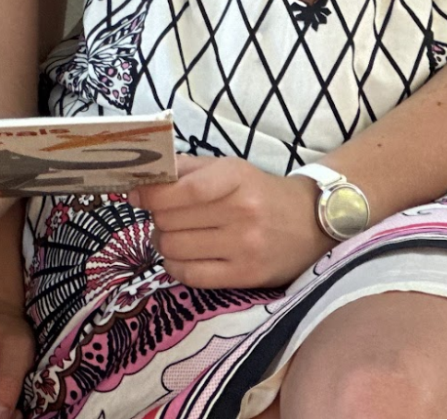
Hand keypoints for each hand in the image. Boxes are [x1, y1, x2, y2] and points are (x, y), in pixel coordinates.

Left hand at [130, 155, 332, 288]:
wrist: (310, 224)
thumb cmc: (260, 192)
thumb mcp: (229, 168)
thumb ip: (187, 168)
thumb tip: (144, 175)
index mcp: (235, 178)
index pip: (182, 189)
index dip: (150, 194)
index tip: (136, 195)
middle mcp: (241, 213)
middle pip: (170, 219)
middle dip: (156, 217)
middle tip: (162, 215)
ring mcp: (244, 247)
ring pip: (174, 248)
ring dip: (162, 241)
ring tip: (172, 235)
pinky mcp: (245, 277)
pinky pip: (190, 276)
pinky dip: (174, 266)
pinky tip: (180, 257)